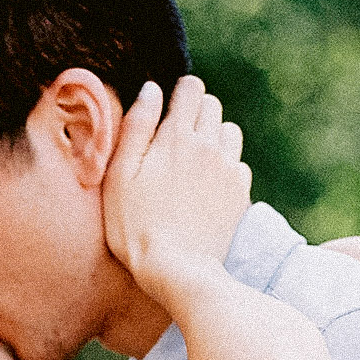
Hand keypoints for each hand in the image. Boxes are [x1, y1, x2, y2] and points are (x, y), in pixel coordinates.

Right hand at [102, 76, 250, 302]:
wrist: (177, 272)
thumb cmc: (136, 227)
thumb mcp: (120, 176)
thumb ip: (136, 127)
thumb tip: (151, 89)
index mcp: (177, 136)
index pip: (191, 87)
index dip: (178, 94)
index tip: (165, 113)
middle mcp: (209, 146)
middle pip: (212, 105)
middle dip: (195, 113)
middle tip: (174, 142)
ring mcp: (228, 170)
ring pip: (230, 131)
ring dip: (214, 137)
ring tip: (192, 162)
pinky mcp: (240, 195)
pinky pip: (239, 164)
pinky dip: (226, 167)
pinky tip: (207, 186)